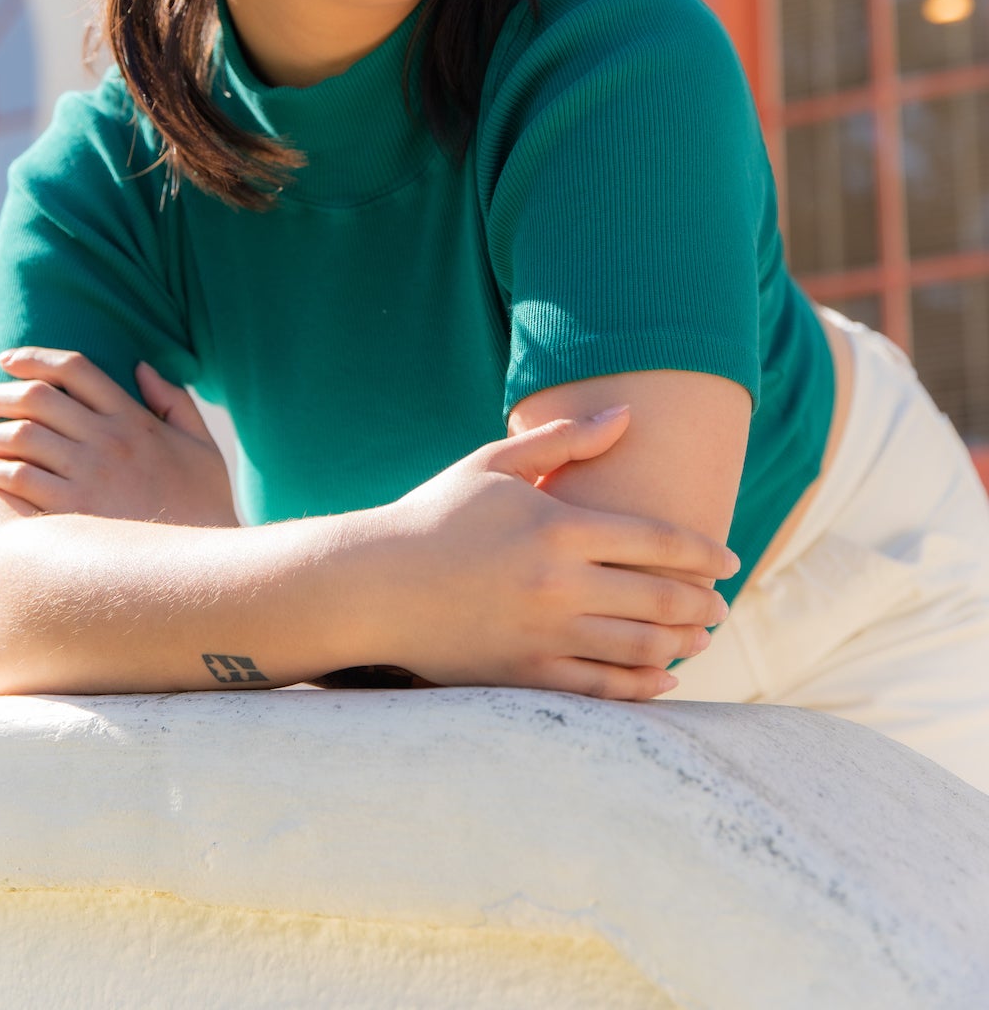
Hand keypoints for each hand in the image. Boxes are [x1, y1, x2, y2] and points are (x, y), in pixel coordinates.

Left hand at [0, 348, 239, 526]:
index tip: (9, 360)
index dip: (35, 357)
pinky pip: (20, 481)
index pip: (76, 369)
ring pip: (21, 437)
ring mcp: (90, 475)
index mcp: (135, 418)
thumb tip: (141, 366)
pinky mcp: (73, 511)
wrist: (200, 564)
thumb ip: (174, 401)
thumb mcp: (201, 445)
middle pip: (38, 398)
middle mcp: (109, 439)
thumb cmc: (204, 506)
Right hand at [375, 409, 736, 699]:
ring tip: (700, 637)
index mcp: (557, 527)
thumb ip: (564, 440)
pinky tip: (661, 678)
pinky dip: (642, 687)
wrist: (374, 584)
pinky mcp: (525, 676)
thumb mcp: (493, 464)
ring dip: (681, 643)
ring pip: (639, 648)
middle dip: (701, 602)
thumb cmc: (436, 515)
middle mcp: (558, 584)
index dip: (703, 552)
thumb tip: (628, 414)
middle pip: (659, 598)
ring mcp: (543, 635)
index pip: (656, 541)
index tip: (729, 560)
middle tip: (721, 604)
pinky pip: (602, 689)